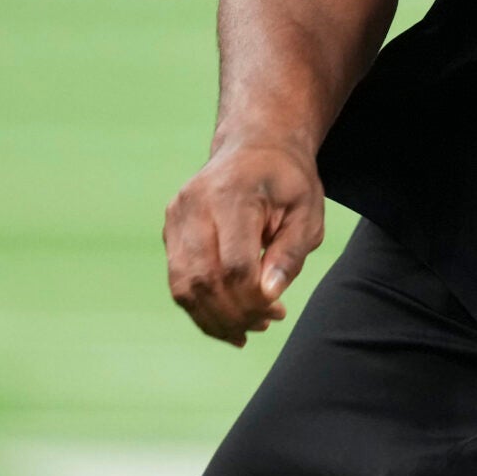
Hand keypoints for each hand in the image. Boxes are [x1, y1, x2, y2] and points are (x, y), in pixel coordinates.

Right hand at [161, 140, 323, 345]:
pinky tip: (228, 321)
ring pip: (183, 286)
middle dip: (234, 314)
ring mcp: (176, 216)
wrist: (255, 145)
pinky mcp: (170, 229)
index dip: (253, 298)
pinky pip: (178, 280)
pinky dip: (201, 308)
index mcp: (232, 195)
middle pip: (203, 279)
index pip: (234, 264)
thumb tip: (268, 295)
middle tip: (267, 323)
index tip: (278, 310)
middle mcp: (195, 205)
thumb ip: (289, 253)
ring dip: (214, 319)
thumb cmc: (287, 180)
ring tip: (248, 330)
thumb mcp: (307, 212)